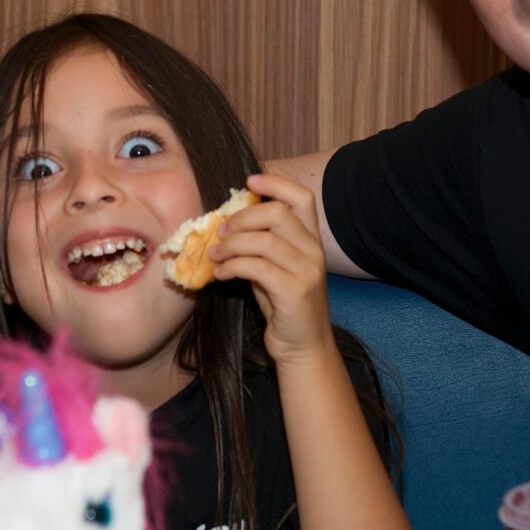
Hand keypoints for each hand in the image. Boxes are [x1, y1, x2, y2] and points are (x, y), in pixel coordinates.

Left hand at [209, 172, 334, 364]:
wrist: (303, 348)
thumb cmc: (284, 306)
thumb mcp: (274, 269)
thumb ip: (260, 246)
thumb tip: (225, 225)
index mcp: (311, 240)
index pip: (302, 197)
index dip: (276, 183)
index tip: (249, 181)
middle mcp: (314, 251)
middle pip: (278, 213)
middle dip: (242, 218)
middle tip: (220, 232)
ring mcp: (307, 270)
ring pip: (265, 240)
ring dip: (232, 244)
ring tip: (214, 255)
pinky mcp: (295, 291)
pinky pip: (258, 267)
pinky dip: (232, 266)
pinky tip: (220, 274)